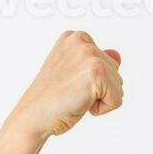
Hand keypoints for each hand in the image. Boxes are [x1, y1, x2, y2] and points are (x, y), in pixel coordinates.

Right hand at [7, 30, 123, 139]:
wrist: (34, 115)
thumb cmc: (51, 98)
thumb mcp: (76, 74)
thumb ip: (98, 62)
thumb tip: (117, 56)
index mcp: (75, 38)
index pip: (107, 63)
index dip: (92, 83)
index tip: (70, 84)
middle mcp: (82, 41)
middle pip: (115, 73)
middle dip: (99, 90)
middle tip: (72, 92)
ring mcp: (90, 54)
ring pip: (118, 87)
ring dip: (99, 100)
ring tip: (75, 97)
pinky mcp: (97, 72)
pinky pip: (117, 100)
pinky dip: (102, 109)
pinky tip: (81, 104)